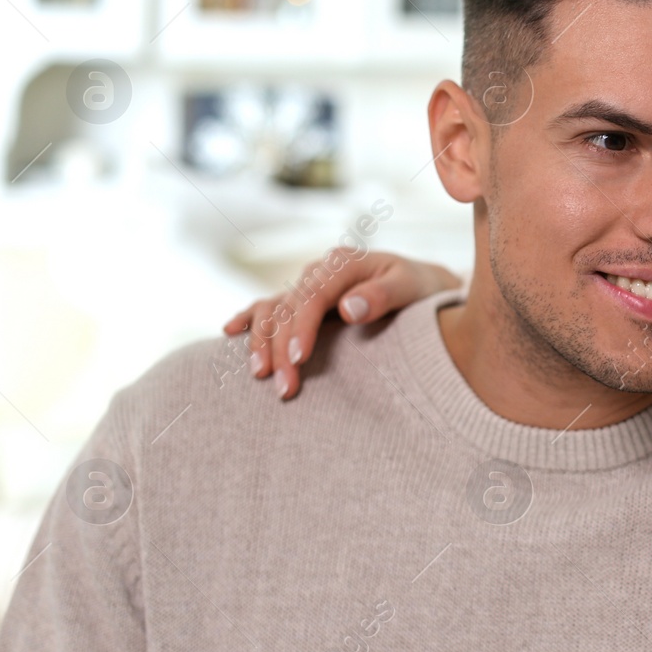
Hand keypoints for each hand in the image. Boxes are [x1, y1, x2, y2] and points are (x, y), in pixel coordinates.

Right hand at [223, 250, 462, 398]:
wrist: (422, 287)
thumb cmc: (418, 290)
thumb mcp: (409, 288)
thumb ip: (382, 296)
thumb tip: (348, 308)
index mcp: (344, 263)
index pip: (313, 296)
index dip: (302, 328)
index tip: (299, 360)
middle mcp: (320, 271)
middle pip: (288, 309)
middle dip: (281, 348)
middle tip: (284, 387)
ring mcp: (308, 285)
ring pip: (272, 309)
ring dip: (261, 342)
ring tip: (259, 374)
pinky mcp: (303, 300)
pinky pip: (269, 306)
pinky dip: (249, 318)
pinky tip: (230, 332)